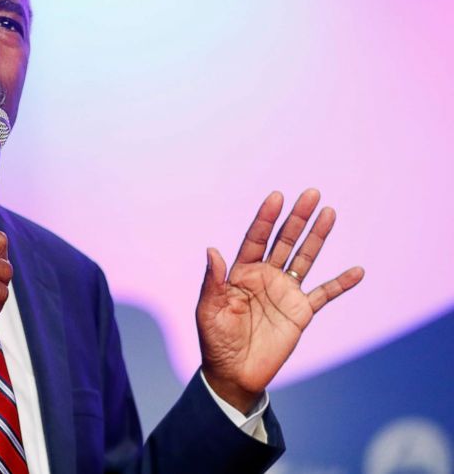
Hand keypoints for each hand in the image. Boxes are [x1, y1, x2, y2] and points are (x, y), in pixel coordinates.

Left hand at [196, 189, 363, 412]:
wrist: (234, 373)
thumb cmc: (215, 340)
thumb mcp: (209, 310)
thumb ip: (213, 281)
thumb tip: (212, 250)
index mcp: (241, 273)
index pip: (256, 239)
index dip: (266, 218)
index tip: (277, 196)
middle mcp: (265, 277)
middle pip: (284, 241)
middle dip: (297, 218)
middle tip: (311, 193)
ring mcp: (285, 292)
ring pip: (305, 258)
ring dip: (317, 237)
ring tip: (330, 212)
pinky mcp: (301, 312)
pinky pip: (325, 294)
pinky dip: (341, 283)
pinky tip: (357, 270)